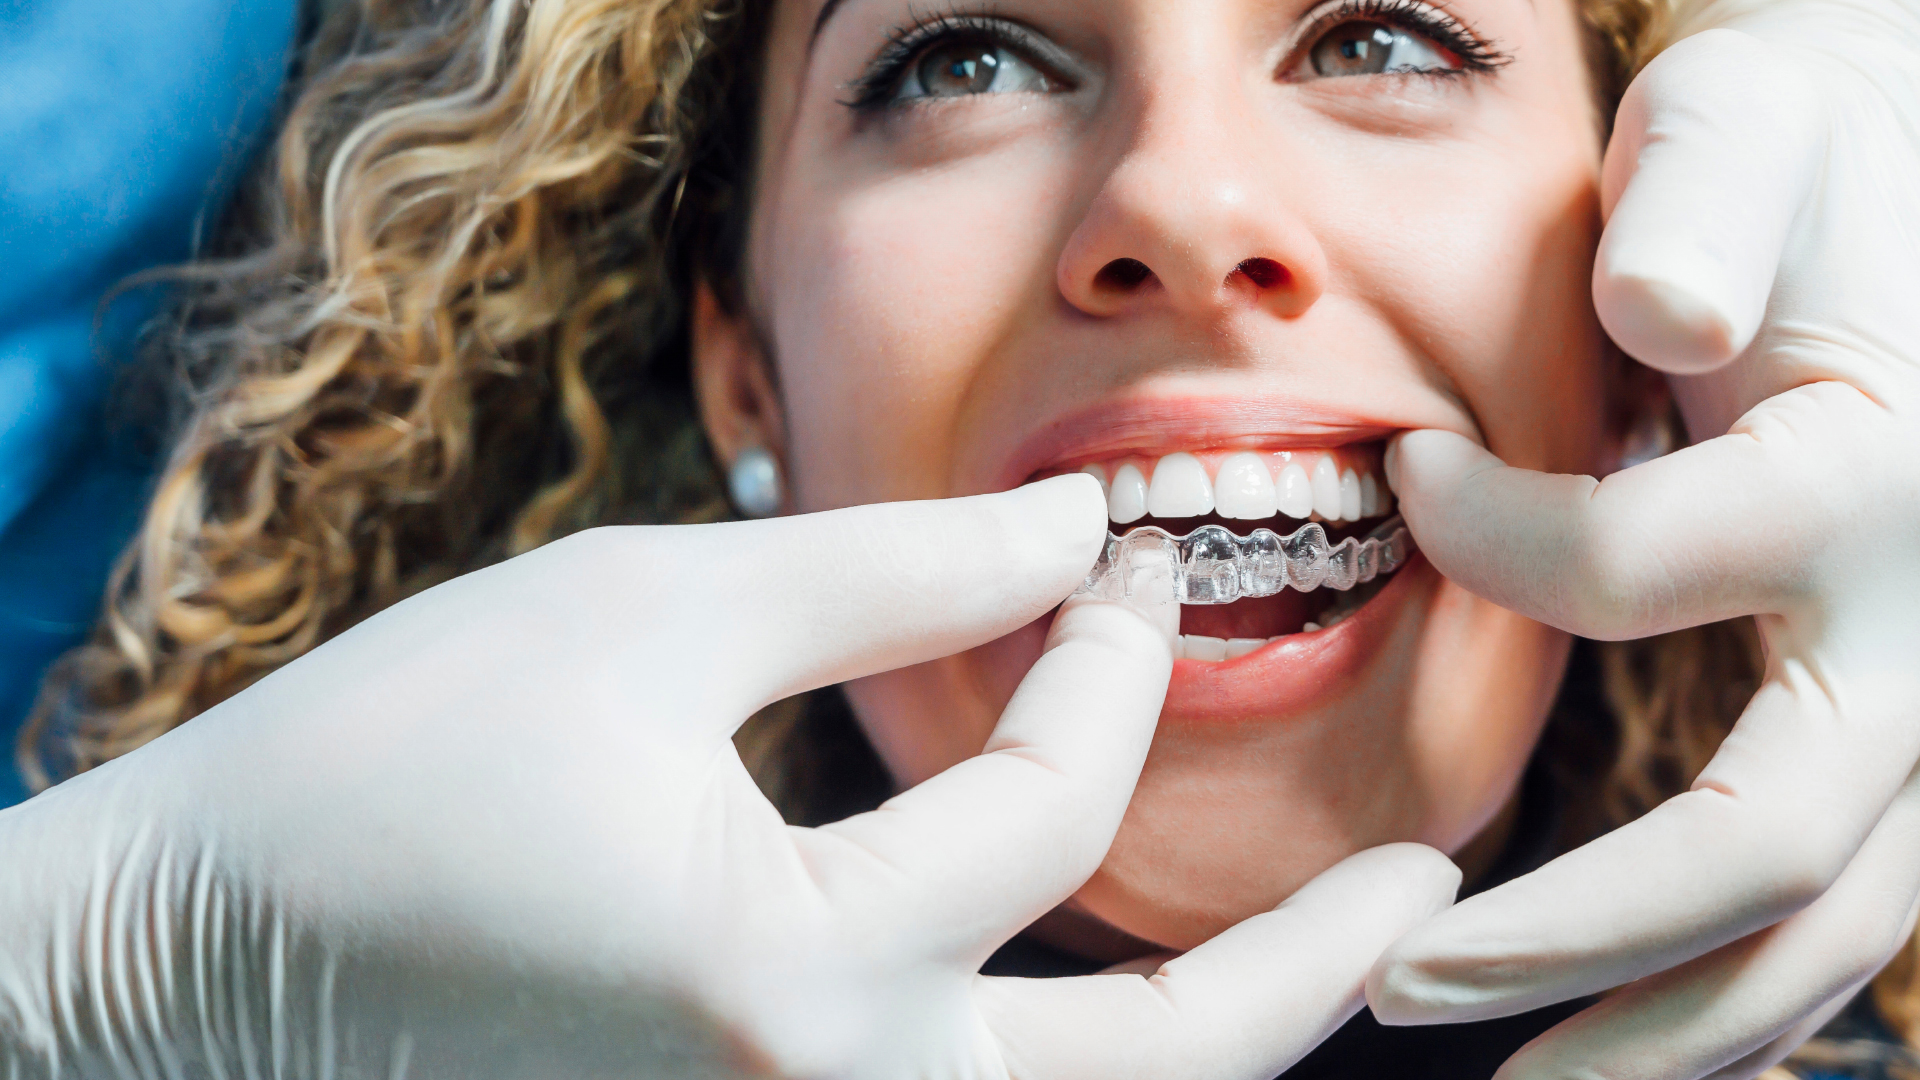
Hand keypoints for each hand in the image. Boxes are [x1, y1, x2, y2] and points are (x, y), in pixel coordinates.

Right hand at [0, 475, 1457, 1079]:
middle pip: (1148, 1075)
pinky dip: (1068, 1067)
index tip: (1118, 544)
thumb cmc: (395, 765)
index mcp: (797, 972)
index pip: (1046, 802)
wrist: (201, 961)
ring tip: (1322, 959)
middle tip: (1421, 884)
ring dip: (1208, 1048)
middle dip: (1304, 975)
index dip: (1103, 650)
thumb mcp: (650, 612)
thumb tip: (1067, 528)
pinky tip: (1118, 995)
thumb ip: (884, 575)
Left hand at [1369, 8, 1919, 1077]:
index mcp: (1877, 472)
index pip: (1639, 567)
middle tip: (1395, 985)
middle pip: (1769, 847)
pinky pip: (1841, 903)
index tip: (1397, 479)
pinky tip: (1623, 1034)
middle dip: (1573, 942)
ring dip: (1664, 1025)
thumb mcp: (1753, 123)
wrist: (1911, 188)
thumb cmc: (1809, 159)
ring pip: (1829, 930)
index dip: (1492, 538)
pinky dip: (1734, 990)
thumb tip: (1660, 326)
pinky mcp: (1916, 738)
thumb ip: (1706, 205)